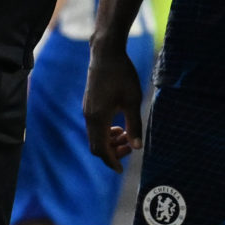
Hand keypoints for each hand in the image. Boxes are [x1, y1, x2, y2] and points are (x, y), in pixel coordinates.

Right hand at [82, 50, 143, 171]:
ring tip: (126, 136)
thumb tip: (137, 147)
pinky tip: (119, 124)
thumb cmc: (122, 75)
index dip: (111, 161)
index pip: (100, 149)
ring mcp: (87, 109)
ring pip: (95, 135)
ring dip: (110, 141)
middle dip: (112, 152)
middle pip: (96, 145)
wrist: (106, 53)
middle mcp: (88, 116)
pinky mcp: (89, 103)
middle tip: (129, 149)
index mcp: (98, 118)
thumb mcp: (133, 100)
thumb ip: (134, 125)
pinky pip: (94, 125)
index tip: (121, 170)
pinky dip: (106, 131)